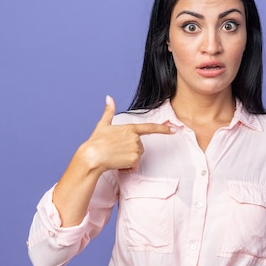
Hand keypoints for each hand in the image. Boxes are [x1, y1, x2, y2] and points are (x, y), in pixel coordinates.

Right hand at [52, 96, 174, 226]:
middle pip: (140, 147)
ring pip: (137, 157)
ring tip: (115, 157)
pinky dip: (127, 168)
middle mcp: (135, 138)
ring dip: (128, 160)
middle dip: (130, 150)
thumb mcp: (103, 125)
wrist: (92, 156)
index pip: (150, 128)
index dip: (163, 129)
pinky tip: (117, 164)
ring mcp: (135, 149)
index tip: (173, 129)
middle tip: (116, 151)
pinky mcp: (134, 160)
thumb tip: (109, 98)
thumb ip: (108, 112)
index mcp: (130, 128)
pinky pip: (134, 166)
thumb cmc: (96, 142)